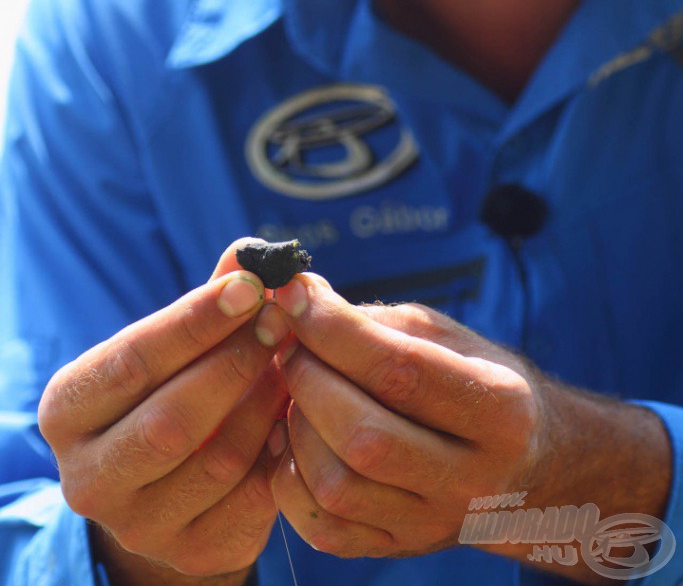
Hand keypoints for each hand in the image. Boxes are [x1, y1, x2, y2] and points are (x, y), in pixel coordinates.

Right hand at [38, 240, 292, 583]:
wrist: (169, 488)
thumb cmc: (169, 391)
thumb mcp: (174, 346)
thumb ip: (208, 299)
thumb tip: (249, 253)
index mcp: (69, 409)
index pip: (134, 359)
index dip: (197, 321)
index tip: (251, 286)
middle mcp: (88, 475)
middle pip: (172, 417)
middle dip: (236, 362)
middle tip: (281, 322)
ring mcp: (137, 524)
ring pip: (218, 459)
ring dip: (267, 404)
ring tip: (294, 362)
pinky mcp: (191, 550)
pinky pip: (251, 498)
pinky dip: (281, 448)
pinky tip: (296, 414)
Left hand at [265, 276, 544, 559]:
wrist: (523, 468)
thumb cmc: (474, 379)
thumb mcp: (448, 336)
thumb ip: (378, 320)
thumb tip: (300, 300)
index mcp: (501, 409)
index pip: (400, 370)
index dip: (334, 330)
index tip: (295, 295)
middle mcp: (473, 478)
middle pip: (365, 436)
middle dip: (309, 378)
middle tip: (291, 345)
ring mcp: (435, 523)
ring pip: (337, 487)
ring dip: (297, 426)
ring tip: (296, 392)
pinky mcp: (399, 548)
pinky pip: (323, 527)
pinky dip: (290, 476)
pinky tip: (295, 439)